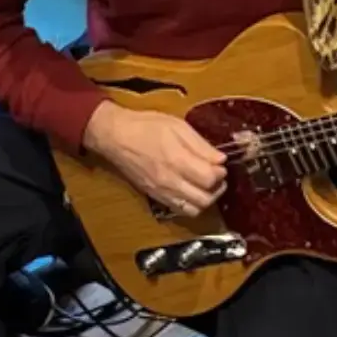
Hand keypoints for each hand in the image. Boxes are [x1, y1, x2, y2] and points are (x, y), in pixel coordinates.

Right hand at [82, 101, 227, 216]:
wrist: (116, 136)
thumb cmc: (146, 126)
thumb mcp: (177, 126)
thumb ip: (200, 145)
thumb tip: (220, 159)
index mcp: (177, 160)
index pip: (210, 179)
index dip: (220, 172)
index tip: (219, 163)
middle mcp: (170, 181)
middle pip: (205, 199)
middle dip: (217, 189)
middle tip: (216, 176)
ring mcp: (162, 192)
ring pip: (194, 210)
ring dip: (206, 200)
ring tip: (206, 185)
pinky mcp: (155, 197)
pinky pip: (180, 210)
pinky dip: (191, 205)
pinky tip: (191, 191)